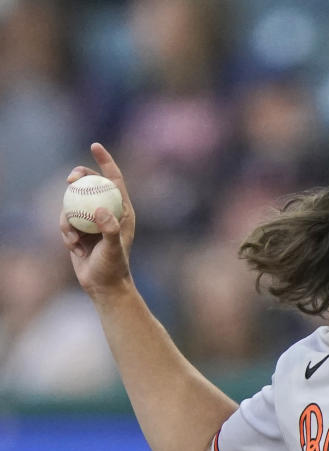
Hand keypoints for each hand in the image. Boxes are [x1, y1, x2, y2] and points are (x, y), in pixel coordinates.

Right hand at [59, 143, 135, 298]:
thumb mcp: (113, 248)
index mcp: (123, 210)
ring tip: (75, 239)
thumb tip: (100, 211)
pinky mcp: (79, 230)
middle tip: (70, 180)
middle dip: (79, 177)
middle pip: (90, 184)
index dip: (105, 161)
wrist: (103, 285)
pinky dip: (66, 232)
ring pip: (73, 203)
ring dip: (69, 217)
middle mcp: (108, 212)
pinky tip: (72, 247)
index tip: (95, 145)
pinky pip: (66, 221)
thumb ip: (109, 229)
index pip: (114, 179)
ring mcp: (92, 220)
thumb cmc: (114, 267)